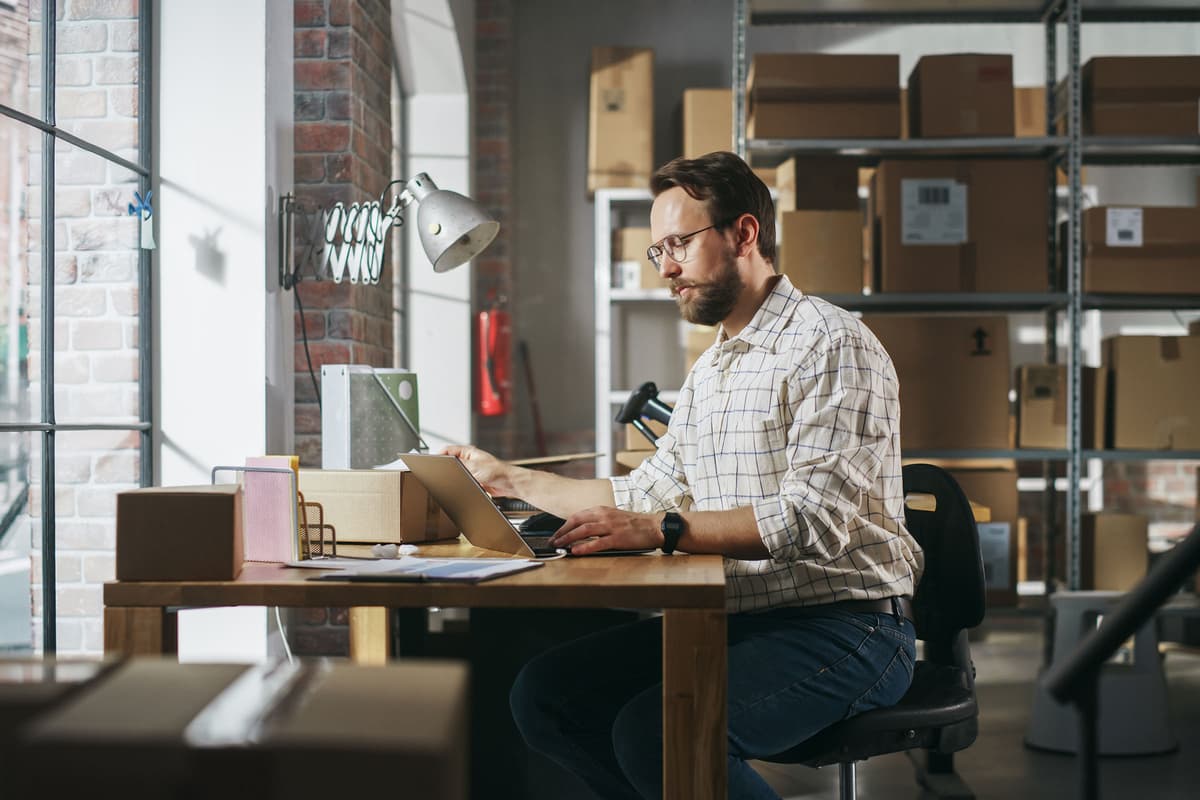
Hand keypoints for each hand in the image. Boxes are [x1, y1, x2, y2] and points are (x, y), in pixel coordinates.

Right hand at [441, 444, 515, 496]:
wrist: (508, 483)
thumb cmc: (497, 471)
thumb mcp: (474, 467)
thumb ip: (459, 466)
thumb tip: (446, 466)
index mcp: (468, 452)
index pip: (448, 450)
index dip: (439, 455)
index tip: (433, 461)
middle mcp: (469, 460)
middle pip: (451, 462)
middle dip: (448, 469)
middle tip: (444, 473)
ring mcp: (471, 469)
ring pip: (457, 474)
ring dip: (457, 478)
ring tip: (459, 480)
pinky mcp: (474, 480)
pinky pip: (463, 482)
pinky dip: (463, 485)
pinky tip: (465, 486)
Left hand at [549, 506, 664, 554]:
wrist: (654, 526)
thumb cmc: (634, 524)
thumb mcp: (613, 516)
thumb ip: (598, 520)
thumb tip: (582, 529)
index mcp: (602, 510)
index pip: (577, 516)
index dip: (564, 526)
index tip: (556, 534)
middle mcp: (604, 516)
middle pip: (577, 521)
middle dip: (562, 532)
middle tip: (553, 542)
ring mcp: (611, 527)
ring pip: (584, 530)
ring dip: (569, 538)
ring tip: (559, 546)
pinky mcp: (618, 538)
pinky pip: (598, 542)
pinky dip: (585, 547)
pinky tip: (576, 551)